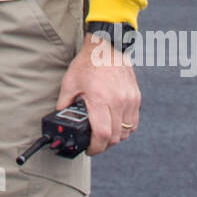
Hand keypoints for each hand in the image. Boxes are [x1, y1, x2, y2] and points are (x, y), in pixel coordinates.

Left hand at [57, 35, 140, 155]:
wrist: (107, 46)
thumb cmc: (87, 64)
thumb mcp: (69, 83)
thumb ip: (64, 104)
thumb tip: (60, 119)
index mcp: (100, 99)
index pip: (102, 135)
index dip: (95, 148)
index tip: (89, 149)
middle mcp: (118, 101)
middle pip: (114, 137)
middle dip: (103, 145)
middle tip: (94, 143)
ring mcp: (129, 100)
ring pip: (126, 132)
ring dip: (115, 137)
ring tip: (103, 134)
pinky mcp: (136, 97)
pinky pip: (134, 122)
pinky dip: (125, 128)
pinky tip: (115, 124)